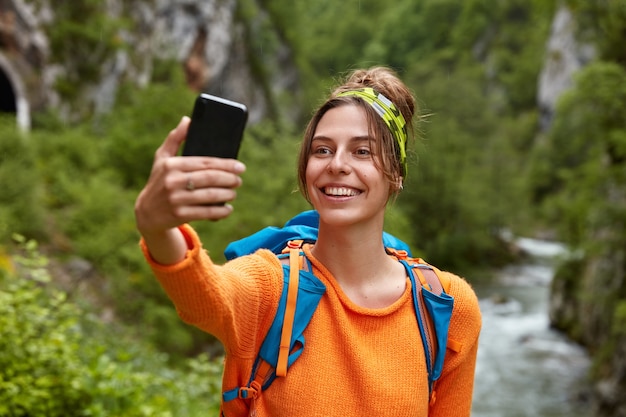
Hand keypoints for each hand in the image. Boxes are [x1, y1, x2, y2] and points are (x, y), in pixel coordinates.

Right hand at [135, 116, 245, 238]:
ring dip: (227, 194)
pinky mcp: (179, 215)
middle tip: (239, 180)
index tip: (240, 167)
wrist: (147, 213)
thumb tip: (188, 120)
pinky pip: (206, 213)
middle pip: (210, 178)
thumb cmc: (159, 181)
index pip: (205, 162)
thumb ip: (175, 139)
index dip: (226, 164)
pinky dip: (220, 211)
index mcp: (171, 164)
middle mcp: (172, 181)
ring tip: (234, 193)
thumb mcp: (162, 158)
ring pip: (210, 195)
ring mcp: (176, 199)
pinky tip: (228, 209)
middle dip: (229, 179)